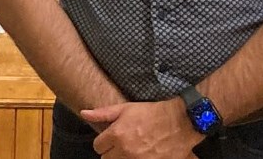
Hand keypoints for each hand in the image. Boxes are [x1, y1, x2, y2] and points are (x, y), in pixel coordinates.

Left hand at [81, 100, 203, 158]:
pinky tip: (140, 155)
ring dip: (121, 158)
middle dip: (110, 152)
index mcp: (116, 135)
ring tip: (129, 150)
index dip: (103, 142)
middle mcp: (125, 150)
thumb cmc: (151, 113)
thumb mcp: (125, 109)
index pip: (97, 146)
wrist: (179, 122)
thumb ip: (102, 113)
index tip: (109, 139)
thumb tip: (83, 113)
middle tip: (119, 144)